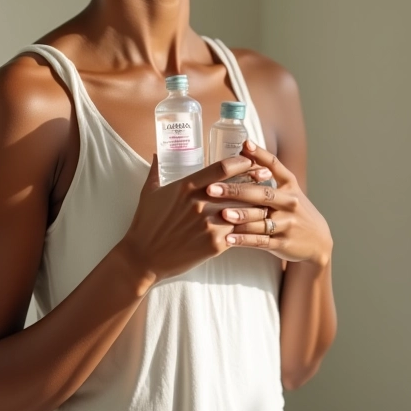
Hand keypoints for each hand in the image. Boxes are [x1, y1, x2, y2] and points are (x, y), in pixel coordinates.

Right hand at [118, 153, 264, 284]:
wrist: (143, 257)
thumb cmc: (145, 223)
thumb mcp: (149, 192)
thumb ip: (156, 171)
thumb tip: (155, 153)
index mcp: (186, 186)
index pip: (222, 168)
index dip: (241, 162)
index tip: (250, 159)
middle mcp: (200, 203)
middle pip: (239, 187)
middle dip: (255, 180)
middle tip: (266, 177)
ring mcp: (209, 224)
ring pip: (244, 211)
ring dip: (257, 205)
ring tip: (267, 201)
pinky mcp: (214, 245)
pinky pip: (240, 233)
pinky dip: (250, 228)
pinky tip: (258, 225)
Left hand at [206, 140, 332, 266]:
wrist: (317, 240)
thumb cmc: (293, 209)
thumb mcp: (287, 187)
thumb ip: (267, 168)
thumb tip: (244, 144)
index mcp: (289, 185)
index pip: (274, 165)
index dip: (260, 155)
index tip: (244, 145)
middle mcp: (289, 202)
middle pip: (262, 194)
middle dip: (236, 190)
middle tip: (212, 189)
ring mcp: (287, 224)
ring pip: (261, 220)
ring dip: (240, 217)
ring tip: (221, 214)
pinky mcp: (283, 243)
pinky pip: (261, 241)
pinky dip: (243, 240)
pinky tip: (227, 238)